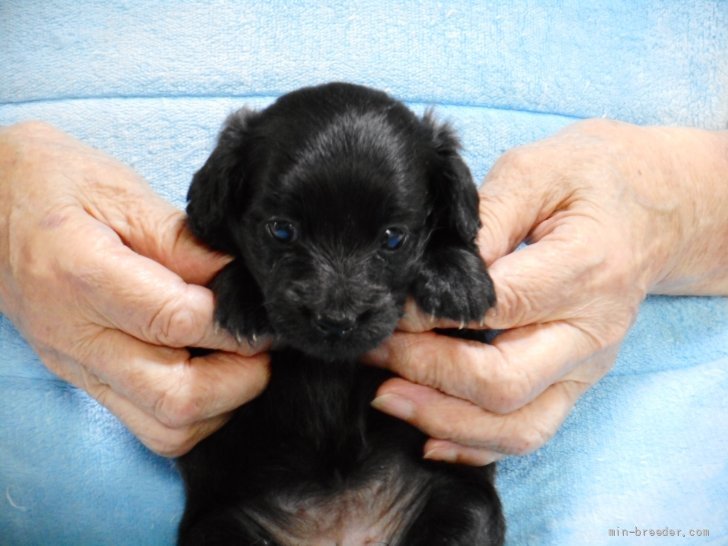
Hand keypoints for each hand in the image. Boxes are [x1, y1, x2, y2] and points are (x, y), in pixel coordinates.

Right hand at [0, 122, 270, 456]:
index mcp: (82, 273)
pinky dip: (193, 412)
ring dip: (220, 404)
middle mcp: (76, 334)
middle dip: (240, 379)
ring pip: (164, 428)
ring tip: (239, 360)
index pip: (178, 321)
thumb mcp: (121, 191)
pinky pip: (146, 423)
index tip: (262, 310)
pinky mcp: (82, 378)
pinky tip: (209, 372)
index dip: (235, 322)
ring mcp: (77, 364)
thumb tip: (237, 279)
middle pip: (174, 397)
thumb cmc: (53, 183)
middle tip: (262, 344)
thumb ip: (183, 240)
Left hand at [368, 119, 727, 464]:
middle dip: (425, 373)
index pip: (496, 308)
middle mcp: (591, 329)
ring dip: (443, 420)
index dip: (429, 317)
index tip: (386, 310)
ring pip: (517, 425)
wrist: (654, 208)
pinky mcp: (577, 380)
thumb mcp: (537, 170)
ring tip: (387, 396)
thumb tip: (432, 273)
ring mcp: (587, 364)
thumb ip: (486, 219)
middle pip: (502, 382)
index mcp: (584, 268)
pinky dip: (477, 444)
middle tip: (374, 352)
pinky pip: (530, 432)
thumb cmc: (591, 180)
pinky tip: (429, 435)